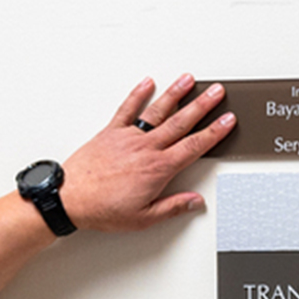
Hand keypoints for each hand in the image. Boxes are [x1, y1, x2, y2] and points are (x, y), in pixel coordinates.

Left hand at [57, 74, 235, 232]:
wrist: (70, 198)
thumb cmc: (102, 208)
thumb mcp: (143, 218)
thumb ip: (172, 208)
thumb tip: (195, 202)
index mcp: (158, 169)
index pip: (194, 146)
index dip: (214, 132)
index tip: (227, 120)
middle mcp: (146, 148)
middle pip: (181, 122)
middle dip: (202, 105)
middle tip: (217, 91)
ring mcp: (128, 137)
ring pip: (158, 111)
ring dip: (175, 94)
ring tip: (189, 80)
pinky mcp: (110, 132)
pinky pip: (127, 109)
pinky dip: (137, 94)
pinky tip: (147, 83)